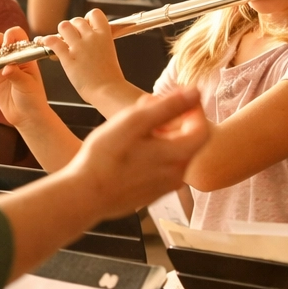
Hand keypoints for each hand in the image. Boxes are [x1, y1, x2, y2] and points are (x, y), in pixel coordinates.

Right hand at [0, 28, 51, 127]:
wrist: (26, 116)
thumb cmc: (33, 100)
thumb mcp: (28, 86)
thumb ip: (17, 75)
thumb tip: (6, 68)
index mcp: (25, 55)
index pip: (18, 37)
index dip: (10, 36)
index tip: (5, 45)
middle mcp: (12, 57)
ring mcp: (1, 65)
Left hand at [43, 11, 128, 107]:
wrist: (108, 91)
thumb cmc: (110, 78)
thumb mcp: (109, 53)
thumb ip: (99, 43)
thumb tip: (91, 41)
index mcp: (105, 35)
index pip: (95, 14)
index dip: (88, 19)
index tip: (86, 27)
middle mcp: (92, 37)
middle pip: (77, 20)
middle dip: (72, 27)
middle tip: (71, 38)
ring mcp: (79, 46)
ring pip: (64, 26)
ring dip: (61, 32)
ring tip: (61, 40)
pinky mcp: (68, 57)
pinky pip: (52, 41)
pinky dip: (46, 40)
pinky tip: (44, 42)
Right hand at [66, 89, 209, 218]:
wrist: (85, 195)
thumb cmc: (106, 157)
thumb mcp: (136, 122)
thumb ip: (169, 106)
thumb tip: (195, 93)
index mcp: (178, 156)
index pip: (202, 128)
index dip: (193, 109)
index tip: (177, 97)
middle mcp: (177, 175)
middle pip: (187, 141)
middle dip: (173, 119)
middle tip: (148, 106)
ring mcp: (164, 187)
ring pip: (173, 154)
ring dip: (161, 135)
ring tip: (135, 125)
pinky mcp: (151, 194)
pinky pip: (161, 168)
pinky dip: (153, 152)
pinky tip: (130, 147)